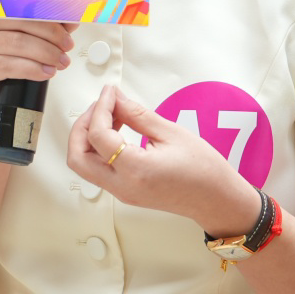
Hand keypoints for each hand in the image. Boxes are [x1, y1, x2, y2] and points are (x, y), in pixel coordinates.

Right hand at [0, 17, 74, 100]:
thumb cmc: (13, 61)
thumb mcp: (32, 39)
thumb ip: (49, 27)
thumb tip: (71, 20)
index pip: (23, 4)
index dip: (49, 12)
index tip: (69, 23)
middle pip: (22, 22)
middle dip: (51, 34)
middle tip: (67, 46)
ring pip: (17, 43)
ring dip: (45, 53)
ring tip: (60, 61)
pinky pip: (7, 65)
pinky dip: (32, 69)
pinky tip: (46, 72)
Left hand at [67, 85, 257, 234]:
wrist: (216, 200)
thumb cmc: (204, 170)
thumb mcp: (171, 133)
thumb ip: (137, 115)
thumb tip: (116, 100)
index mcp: (135, 170)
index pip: (97, 135)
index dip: (100, 108)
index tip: (110, 93)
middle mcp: (122, 186)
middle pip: (77, 156)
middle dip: (82, 126)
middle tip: (101, 106)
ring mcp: (121, 193)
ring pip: (84, 165)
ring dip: (89, 137)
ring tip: (111, 116)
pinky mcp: (125, 192)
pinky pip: (99, 169)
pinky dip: (99, 148)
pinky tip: (117, 131)